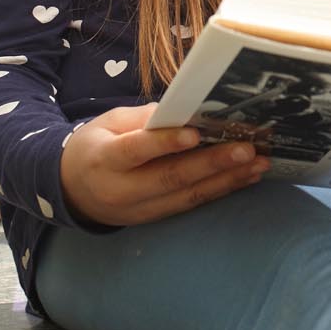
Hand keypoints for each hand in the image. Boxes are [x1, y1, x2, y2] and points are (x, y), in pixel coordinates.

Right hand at [58, 103, 269, 226]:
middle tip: (247, 149)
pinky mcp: (155, 219)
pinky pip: (190, 205)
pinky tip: (246, 178)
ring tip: (259, 164)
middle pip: (170, 178)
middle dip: (212, 164)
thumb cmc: (96, 145)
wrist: (71, 191)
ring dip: (227, 180)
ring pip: (187, 196)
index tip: (197, 133)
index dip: (166, 143)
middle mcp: (121, 190)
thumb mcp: (109, 123)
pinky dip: (220, 190)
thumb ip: (144, 120)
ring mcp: (139, 210)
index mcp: (104, 159)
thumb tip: (186, 110)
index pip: (136, 151)